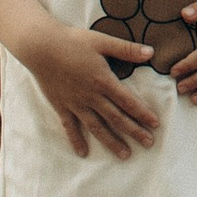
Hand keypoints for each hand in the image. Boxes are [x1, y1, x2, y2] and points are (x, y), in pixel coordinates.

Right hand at [20, 18, 164, 158]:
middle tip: (148, 143)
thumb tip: (151, 52)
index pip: (128, 101)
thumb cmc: (72, 41)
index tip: (155, 125)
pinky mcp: (61, 106)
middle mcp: (91, 96)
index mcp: (103, 80)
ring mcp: (76, 104)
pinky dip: (76, 140)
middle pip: (116, 118)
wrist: (40, 47)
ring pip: (97, 127)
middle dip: (134, 131)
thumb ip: (127, 49)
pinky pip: (70, 127)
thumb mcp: (102, 41)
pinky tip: (83, 153)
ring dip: (112, 142)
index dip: (142, 113)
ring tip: (124, 155)